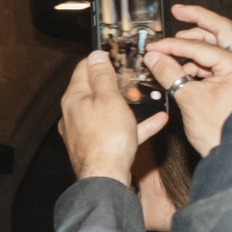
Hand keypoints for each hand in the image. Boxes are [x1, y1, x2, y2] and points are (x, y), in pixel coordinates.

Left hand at [59, 49, 166, 184]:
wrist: (105, 178)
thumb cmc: (105, 139)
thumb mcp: (108, 98)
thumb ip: (103, 76)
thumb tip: (96, 56)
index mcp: (74, 98)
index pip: (83, 68)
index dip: (100, 58)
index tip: (115, 53)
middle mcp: (75, 114)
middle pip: (95, 90)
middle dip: (115, 81)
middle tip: (132, 74)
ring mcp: (85, 131)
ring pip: (108, 111)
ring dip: (127, 104)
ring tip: (144, 96)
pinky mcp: (98, 146)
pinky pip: (119, 131)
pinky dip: (135, 125)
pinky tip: (157, 121)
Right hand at [143, 4, 231, 156]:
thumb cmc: (220, 131)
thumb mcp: (188, 99)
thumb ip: (169, 73)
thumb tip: (154, 57)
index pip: (200, 46)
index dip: (172, 46)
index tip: (154, 47)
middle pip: (221, 30)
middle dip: (198, 20)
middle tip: (180, 11)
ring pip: (221, 45)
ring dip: (198, 42)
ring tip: (176, 44)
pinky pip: (220, 61)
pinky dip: (201, 59)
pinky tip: (184, 65)